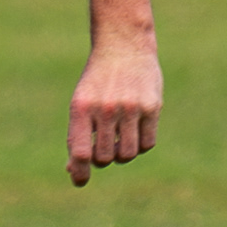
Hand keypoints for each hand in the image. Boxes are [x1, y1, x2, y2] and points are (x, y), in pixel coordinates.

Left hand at [67, 40, 162, 187]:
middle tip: (104, 145)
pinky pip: (147, 144)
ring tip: (120, 138)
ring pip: (128, 154)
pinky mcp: (152, 107)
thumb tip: (74, 172)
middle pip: (105, 158)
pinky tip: (135, 130)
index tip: (80, 180)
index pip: (80, 152)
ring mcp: (130, 108)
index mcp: (81, 107)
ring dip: (123, 153)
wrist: (123, 46)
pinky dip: (141, 144)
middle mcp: (105, 108)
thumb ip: (78, 136)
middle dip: (103, 158)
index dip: (80, 171)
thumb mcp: (81, 102)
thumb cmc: (98, 82)